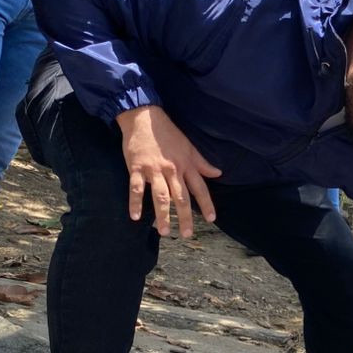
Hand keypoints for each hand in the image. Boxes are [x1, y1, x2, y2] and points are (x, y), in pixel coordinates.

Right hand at [115, 105, 221, 237]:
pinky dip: (135, 203)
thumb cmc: (168, 133)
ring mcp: (154, 170)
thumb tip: (218, 173)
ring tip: (164, 232)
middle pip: (181, 197)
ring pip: (160, 196)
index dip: (206, 204)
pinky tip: (135, 217)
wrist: (144, 117)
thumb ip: (202, 163)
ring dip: (163, 215)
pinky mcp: (136, 168)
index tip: (211, 219)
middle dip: (185, 217)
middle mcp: (172, 170)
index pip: (199, 188)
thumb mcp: (189, 146)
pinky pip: (136, 188)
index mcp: (186, 165)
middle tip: (187, 234)